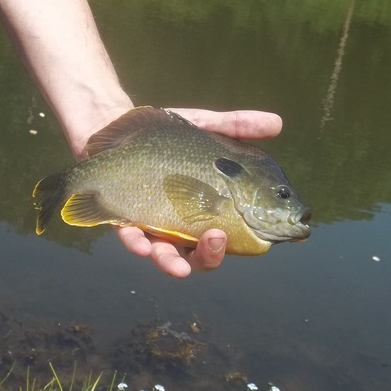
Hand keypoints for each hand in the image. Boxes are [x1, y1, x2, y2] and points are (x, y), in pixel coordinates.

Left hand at [114, 108, 282, 277]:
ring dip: (173, 263)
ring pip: (165, 255)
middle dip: (210, 255)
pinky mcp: (122, 217)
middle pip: (200, 255)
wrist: (114, 124)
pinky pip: (129, 237)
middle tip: (218, 239)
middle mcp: (180, 223)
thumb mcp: (204, 125)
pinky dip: (136, 244)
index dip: (251, 239)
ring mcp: (151, 224)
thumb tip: (277, 123)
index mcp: (206, 208)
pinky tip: (141, 246)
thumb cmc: (164, 134)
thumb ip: (237, 126)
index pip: (233, 232)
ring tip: (181, 267)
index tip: (272, 238)